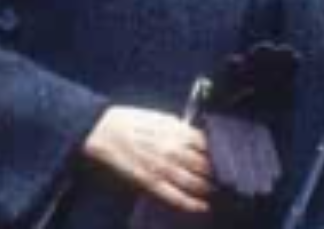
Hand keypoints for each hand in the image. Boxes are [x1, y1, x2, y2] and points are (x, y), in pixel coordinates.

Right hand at [82, 106, 212, 212]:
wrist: (102, 130)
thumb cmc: (127, 120)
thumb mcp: (158, 116)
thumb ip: (179, 127)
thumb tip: (195, 136)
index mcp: (176, 131)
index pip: (208, 144)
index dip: (217, 153)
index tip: (220, 158)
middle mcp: (173, 150)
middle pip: (206, 165)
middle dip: (215, 173)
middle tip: (221, 179)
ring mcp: (163, 168)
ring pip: (196, 183)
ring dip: (208, 189)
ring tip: (213, 192)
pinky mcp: (151, 182)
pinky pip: (176, 197)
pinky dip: (192, 204)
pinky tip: (202, 206)